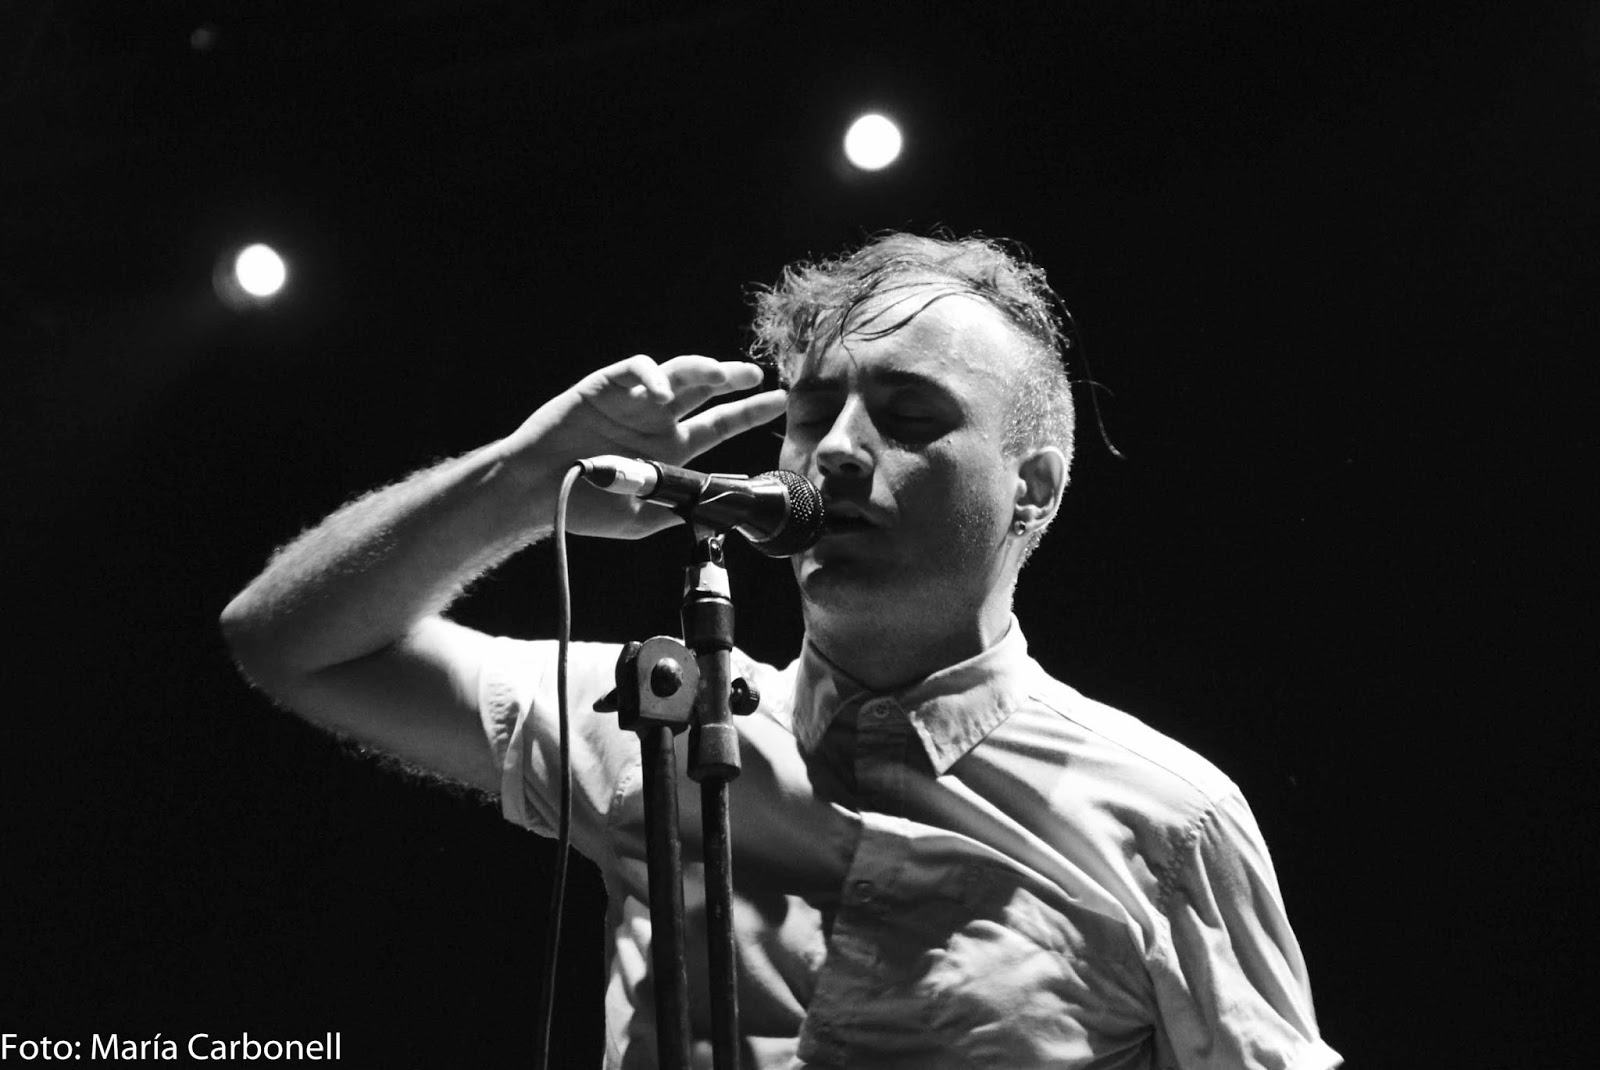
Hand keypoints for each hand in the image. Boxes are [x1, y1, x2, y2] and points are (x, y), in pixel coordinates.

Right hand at [500, 354, 786, 538]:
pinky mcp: (606, 386)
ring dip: (703, 370)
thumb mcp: (640, 519)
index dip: (748, 414)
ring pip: (677, 373)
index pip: (717, 426)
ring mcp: (633, 401)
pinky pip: (637, 370)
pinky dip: (654, 375)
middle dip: (732, 381)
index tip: (779, 403)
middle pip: (704, 392)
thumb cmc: (582, 506)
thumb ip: (678, 511)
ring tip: (723, 375)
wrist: (534, 494)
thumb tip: (720, 514)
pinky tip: (665, 393)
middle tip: (755, 378)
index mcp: (668, 450)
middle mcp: (655, 420)